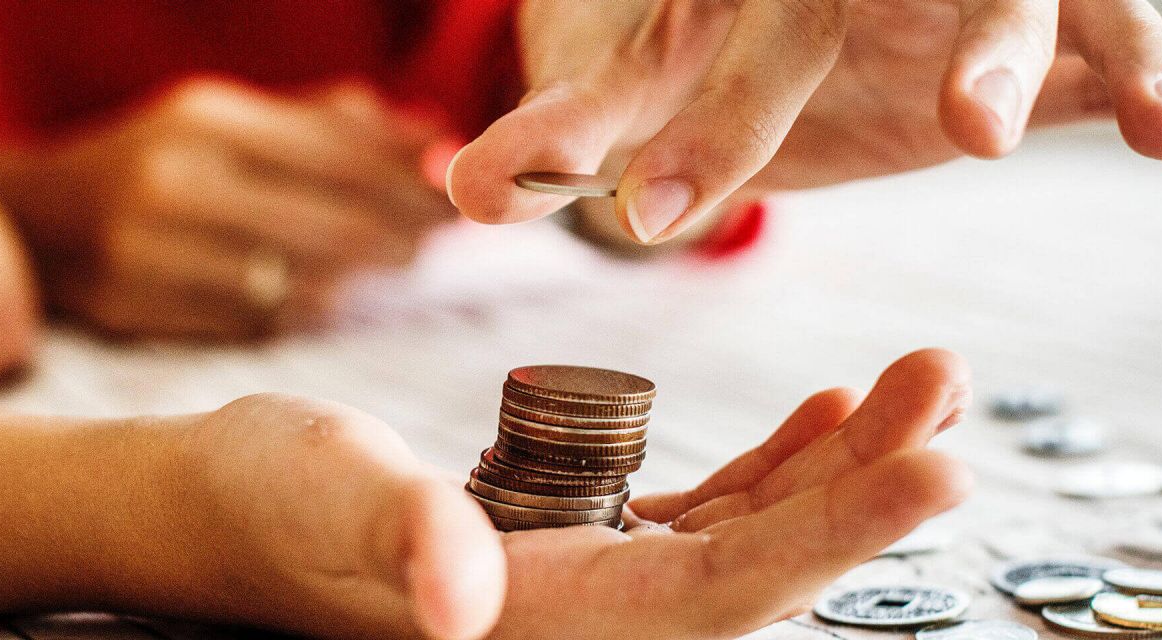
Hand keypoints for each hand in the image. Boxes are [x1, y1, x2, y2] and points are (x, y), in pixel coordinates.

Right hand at [0, 78, 456, 339]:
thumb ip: (329, 125)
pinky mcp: (139, 309)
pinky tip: (326, 296)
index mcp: (205, 121)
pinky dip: (304, 310)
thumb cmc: (156, 162)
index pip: (339, 157)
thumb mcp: (229, 120)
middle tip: (439, 240)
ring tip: (390, 264)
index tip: (457, 196)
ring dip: (359, 279)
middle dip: (399, 235)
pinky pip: (255, 322)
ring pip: (299, 283)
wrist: (35, 218)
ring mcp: (152, 253)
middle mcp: (175, 182)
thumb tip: (434, 137)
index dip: (409, 183)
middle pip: (330, 226)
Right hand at [111, 349, 970, 639]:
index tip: (934, 470)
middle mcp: (586, 624)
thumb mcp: (320, 495)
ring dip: (837, 469)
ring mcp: (586, 589)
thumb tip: (458, 591)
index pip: (719, 591)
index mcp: (545, 624)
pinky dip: (771, 469)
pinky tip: (824, 421)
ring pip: (746, 540)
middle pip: (762, 569)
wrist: (214, 512)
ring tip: (917, 388)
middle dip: (866, 488)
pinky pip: (702, 519)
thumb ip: (397, 534)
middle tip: (948, 395)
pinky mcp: (575, 549)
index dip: (834, 537)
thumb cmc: (256, 504)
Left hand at [447, 0, 1161, 243]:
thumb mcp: (612, 86)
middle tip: (960, 130)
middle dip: (958, 54)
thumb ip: (552, 136)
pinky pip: (1117, 43)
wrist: (749, 4)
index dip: (704, 122)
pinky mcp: (1023, 43)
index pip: (737, 35)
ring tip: (1149, 129)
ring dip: (1094, 55)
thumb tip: (461, 189)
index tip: (645, 213)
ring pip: (1039, 8)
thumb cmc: (673, 42)